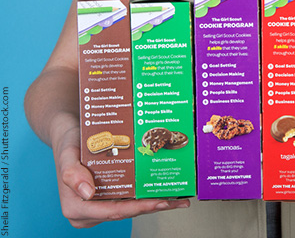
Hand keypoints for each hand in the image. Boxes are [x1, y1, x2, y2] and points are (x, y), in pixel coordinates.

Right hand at [54, 123, 189, 227]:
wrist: (69, 133)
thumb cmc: (67, 143)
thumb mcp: (67, 154)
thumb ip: (71, 174)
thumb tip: (87, 193)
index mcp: (77, 208)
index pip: (113, 211)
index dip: (138, 209)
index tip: (159, 202)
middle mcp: (89, 211)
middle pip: (127, 212)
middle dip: (153, 206)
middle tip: (177, 201)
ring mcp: (100, 205)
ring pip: (131, 207)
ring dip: (155, 202)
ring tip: (178, 198)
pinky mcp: (109, 197)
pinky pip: (130, 198)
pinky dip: (147, 194)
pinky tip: (165, 189)